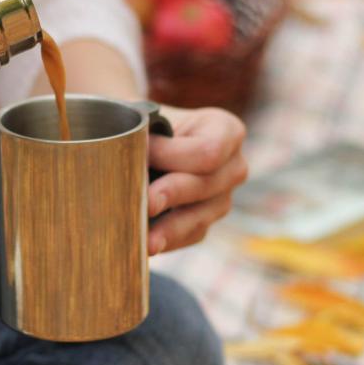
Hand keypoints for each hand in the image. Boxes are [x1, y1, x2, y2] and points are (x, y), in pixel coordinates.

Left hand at [147, 105, 248, 254]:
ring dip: (169, 228)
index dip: (175, 155)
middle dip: (172, 193)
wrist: (140, 143)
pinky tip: (146, 244)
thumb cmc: (145, 125)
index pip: (209, 150)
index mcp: (226, 130)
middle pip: (206, 185)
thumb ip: (142, 133)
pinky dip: (167, 240)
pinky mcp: (205, 222)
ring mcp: (222, 198)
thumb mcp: (147, 120)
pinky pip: (191, 235)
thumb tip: (131, 156)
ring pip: (200, 217)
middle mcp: (233, 166)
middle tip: (145, 202)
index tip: (142, 153)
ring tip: (145, 238)